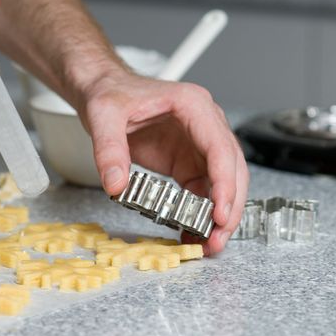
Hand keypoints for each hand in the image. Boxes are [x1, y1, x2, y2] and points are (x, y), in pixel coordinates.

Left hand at [81, 72, 248, 255]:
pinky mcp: (186, 162)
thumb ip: (109, 149)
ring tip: (208, 243)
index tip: (220, 213)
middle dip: (228, 207)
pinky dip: (200, 213)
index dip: (224, 184)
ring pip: (221, 185)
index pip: (220, 148)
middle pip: (231, 170)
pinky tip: (193, 233)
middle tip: (217, 238)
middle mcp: (204, 126)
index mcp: (193, 106)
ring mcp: (197, 146)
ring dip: (218, 215)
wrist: (104, 91)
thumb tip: (116, 184)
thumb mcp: (104, 115)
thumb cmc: (112, 93)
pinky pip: (201, 191)